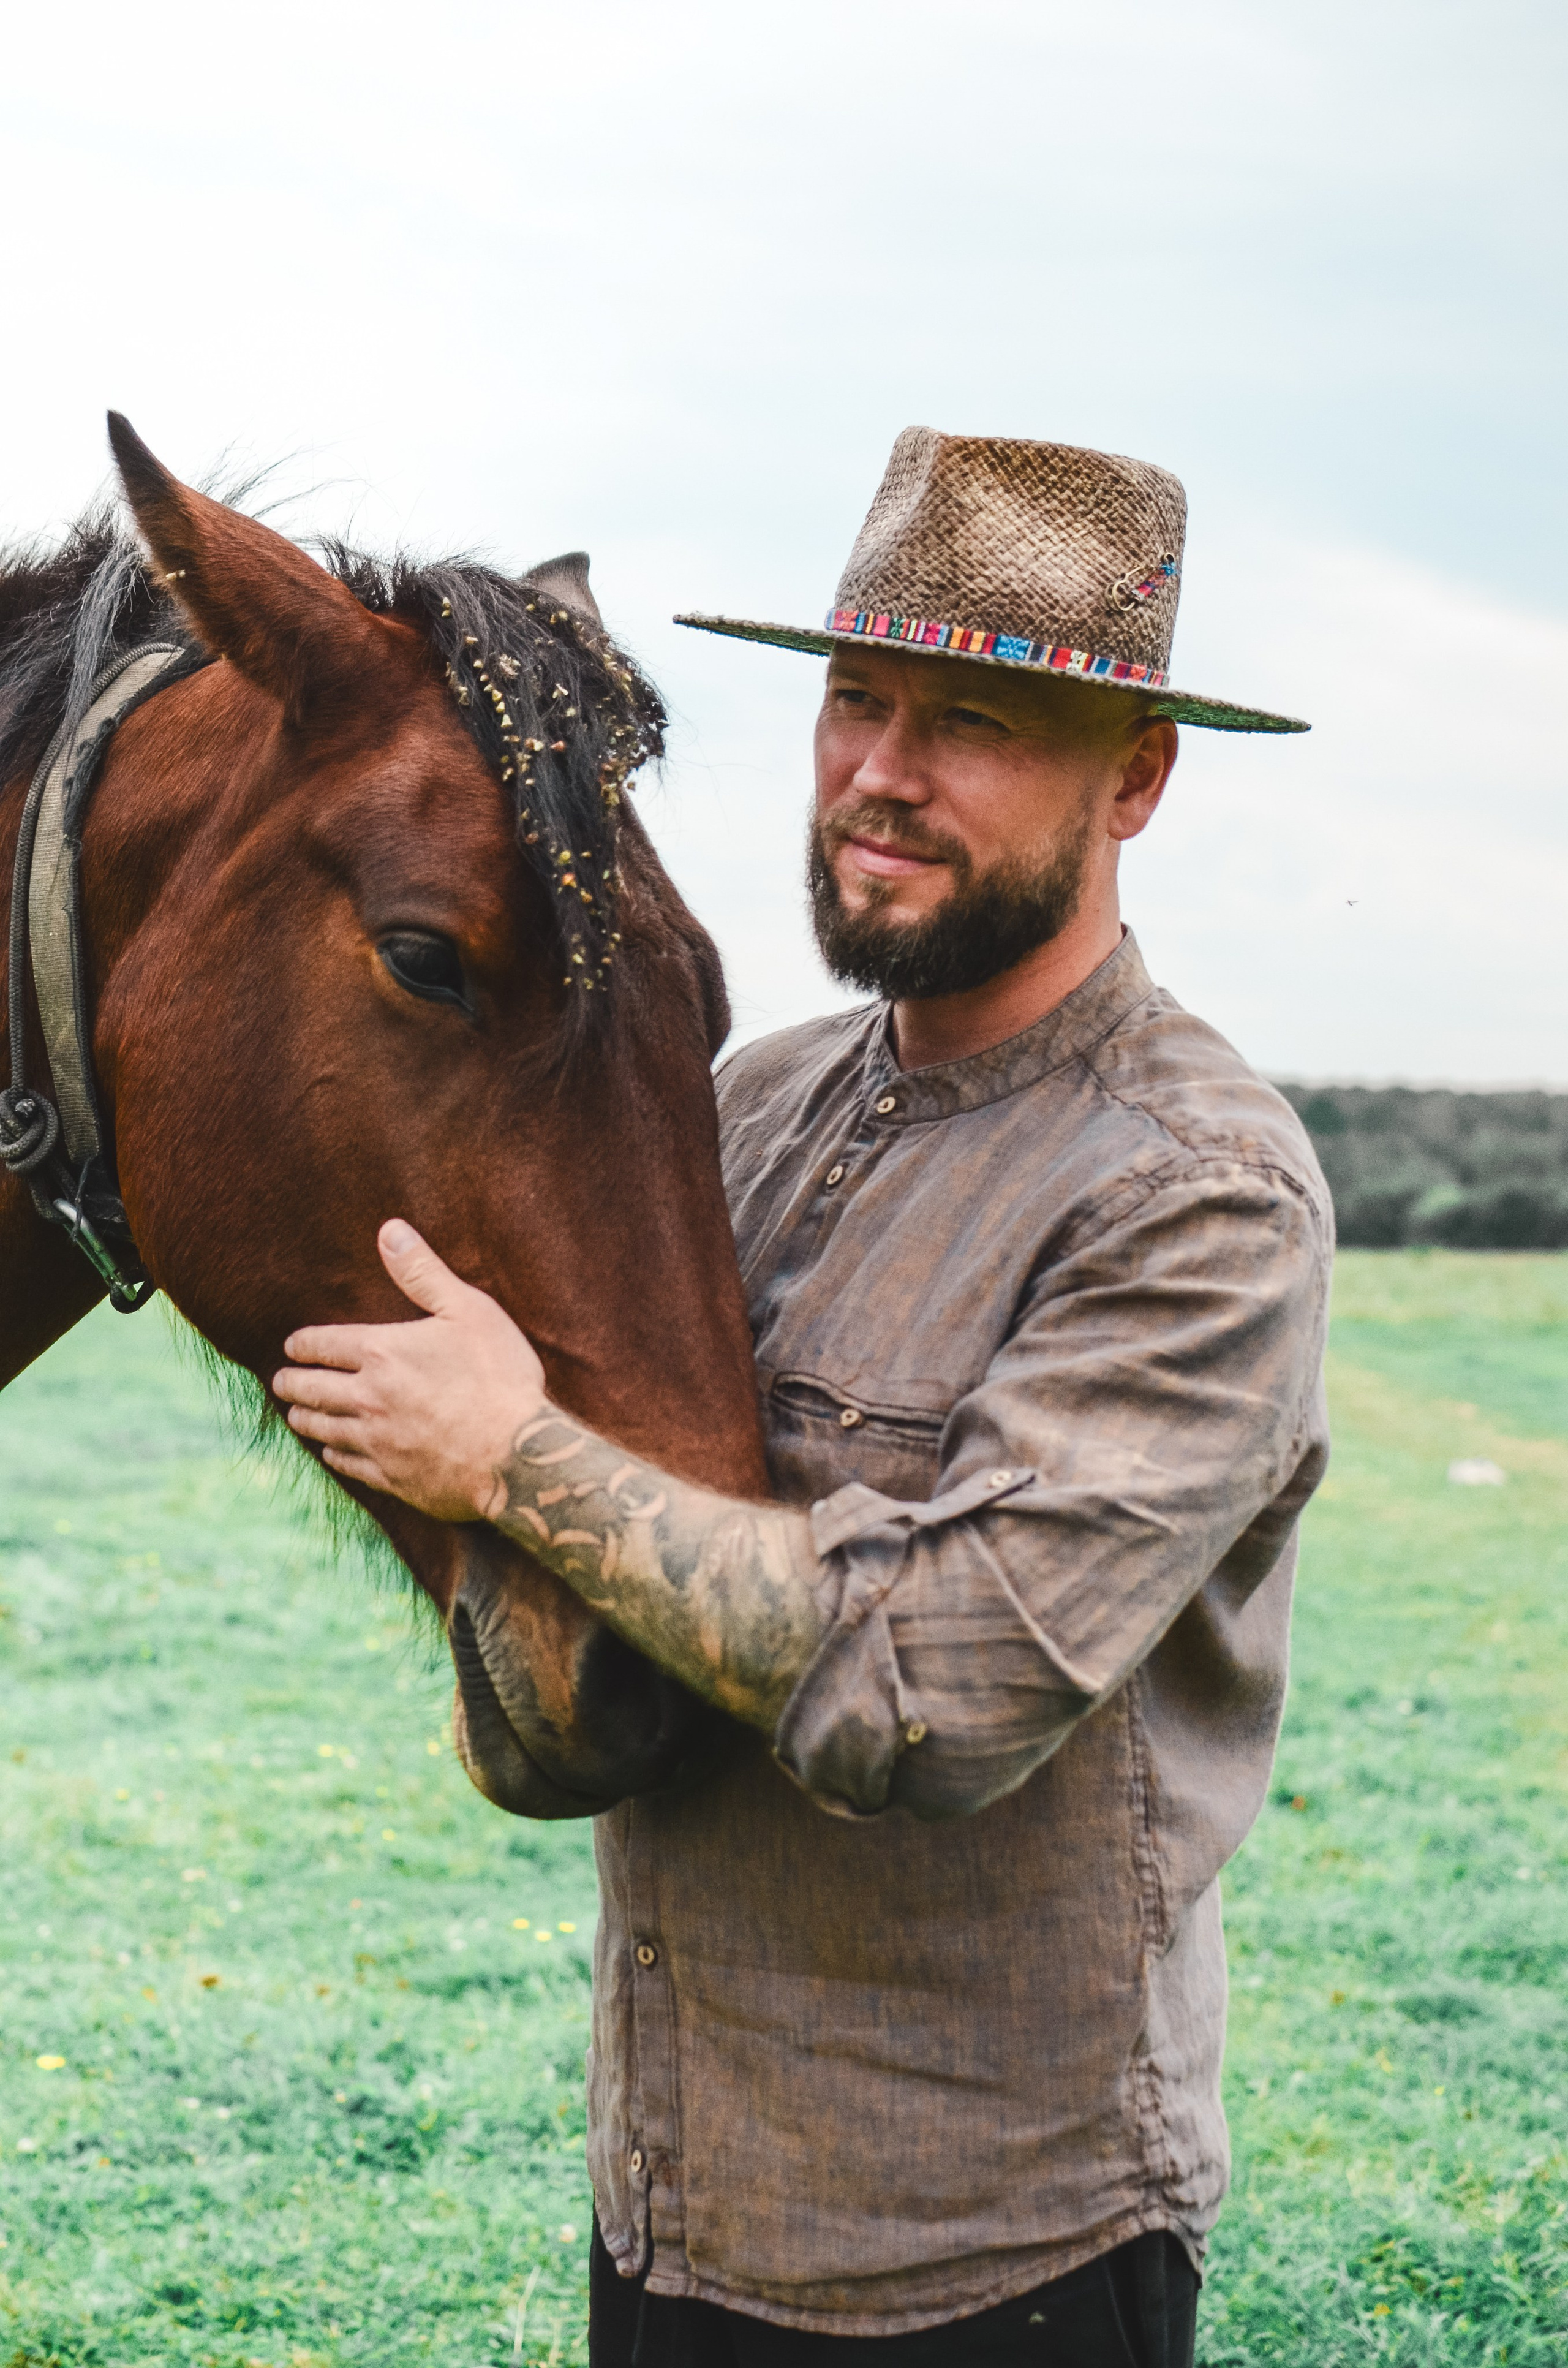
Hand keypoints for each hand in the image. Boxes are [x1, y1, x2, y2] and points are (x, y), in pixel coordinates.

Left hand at [272, 1220, 544, 1520]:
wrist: (517, 1456)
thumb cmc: (499, 1377)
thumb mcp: (469, 1310)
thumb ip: (423, 1272)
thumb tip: (389, 1231)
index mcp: (381, 1353)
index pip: (323, 1345)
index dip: (302, 1345)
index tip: (292, 1347)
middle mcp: (367, 1398)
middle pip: (312, 1390)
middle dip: (291, 1383)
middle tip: (281, 1382)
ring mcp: (376, 1441)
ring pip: (323, 1429)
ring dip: (304, 1418)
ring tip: (296, 1415)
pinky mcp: (391, 1477)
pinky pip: (347, 1464)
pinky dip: (332, 1454)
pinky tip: (331, 1452)